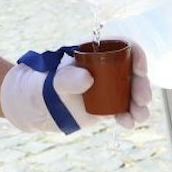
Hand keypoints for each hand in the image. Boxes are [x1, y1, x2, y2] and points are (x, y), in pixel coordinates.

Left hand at [1, 43, 153, 134]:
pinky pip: (122, 111)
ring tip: (138, 117)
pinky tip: (127, 124)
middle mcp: (103, 69)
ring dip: (139, 105)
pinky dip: (128, 117)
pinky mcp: (104, 107)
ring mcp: (105, 89)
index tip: (139, 70)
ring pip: (131, 94)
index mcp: (93, 54)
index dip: (136, 56)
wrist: (30, 108)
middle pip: (131, 73)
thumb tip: (87, 78)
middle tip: (142, 99)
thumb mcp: (49, 82)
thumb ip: (66, 79)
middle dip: (141, 85)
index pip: (121, 48)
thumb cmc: (37, 87)